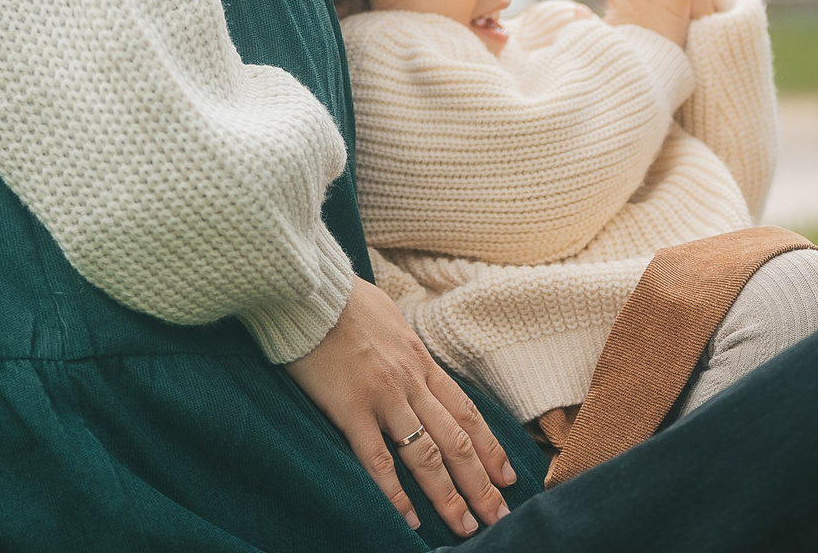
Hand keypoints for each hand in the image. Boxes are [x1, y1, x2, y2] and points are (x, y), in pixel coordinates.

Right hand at [283, 276, 516, 535]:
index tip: (507, 476)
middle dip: (480, 481)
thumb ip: (404, 347)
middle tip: (498, 514)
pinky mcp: (350, 409)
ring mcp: (383, 396)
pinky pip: (377, 459)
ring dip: (448, 495)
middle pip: (456, 440)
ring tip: (464, 526)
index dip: (490, 447)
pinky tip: (409, 518)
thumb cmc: (344, 302)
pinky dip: (396, 493)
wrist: (310, 291)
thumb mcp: (389, 318)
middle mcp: (411, 382)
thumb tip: (411, 355)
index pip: (466, 412)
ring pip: (426, 455)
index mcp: (422, 361)